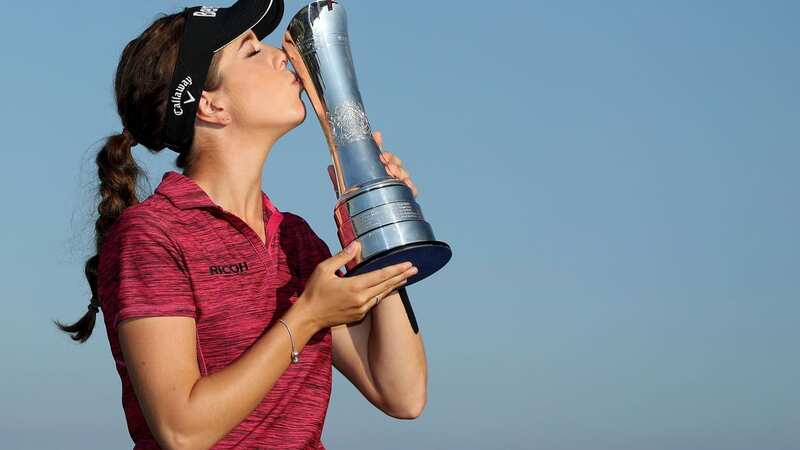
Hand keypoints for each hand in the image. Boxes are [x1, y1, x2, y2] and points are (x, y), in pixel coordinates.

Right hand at [298, 240, 417, 329]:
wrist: (308, 318)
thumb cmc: (314, 292)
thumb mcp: (324, 269)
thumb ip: (342, 257)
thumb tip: (356, 244)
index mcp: (354, 286)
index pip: (381, 276)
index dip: (396, 269)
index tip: (409, 264)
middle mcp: (361, 299)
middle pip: (386, 285)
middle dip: (401, 276)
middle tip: (415, 269)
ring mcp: (361, 309)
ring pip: (382, 294)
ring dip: (394, 285)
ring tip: (405, 278)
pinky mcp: (358, 316)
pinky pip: (374, 302)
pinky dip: (382, 294)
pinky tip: (386, 289)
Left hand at [326, 130, 418, 197]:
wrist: (364, 224)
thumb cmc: (356, 205)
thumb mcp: (346, 191)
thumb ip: (339, 180)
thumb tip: (329, 167)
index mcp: (376, 171)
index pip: (378, 154)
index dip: (378, 143)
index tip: (377, 136)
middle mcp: (388, 177)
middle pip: (394, 161)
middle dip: (391, 157)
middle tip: (384, 158)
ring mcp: (397, 186)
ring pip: (404, 173)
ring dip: (400, 168)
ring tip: (392, 170)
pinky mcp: (404, 197)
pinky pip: (412, 190)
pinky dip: (411, 186)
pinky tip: (406, 184)